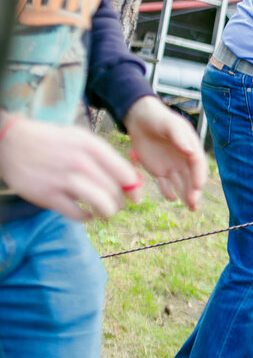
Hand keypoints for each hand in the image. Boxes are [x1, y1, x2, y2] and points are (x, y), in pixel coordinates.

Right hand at [0, 117, 141, 220]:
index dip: (135, 189)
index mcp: (92, 147)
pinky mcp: (48, 196)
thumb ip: (106, 157)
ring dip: (107, 213)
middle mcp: (80, 162)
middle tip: (115, 205)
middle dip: (120, 203)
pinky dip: (86, 218)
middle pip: (115, 192)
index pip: (125, 174)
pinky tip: (85, 214)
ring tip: (103, 212)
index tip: (136, 198)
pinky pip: (77, 215)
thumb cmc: (55, 142)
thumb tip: (131, 179)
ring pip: (101, 204)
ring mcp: (63, 180)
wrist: (13, 142)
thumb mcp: (82, 139)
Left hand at [123, 96, 206, 209]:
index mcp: (191, 147)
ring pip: (181, 184)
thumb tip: (190, 151)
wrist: (139, 118)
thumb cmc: (158, 118)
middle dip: (194, 191)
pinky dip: (168, 192)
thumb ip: (179, 137)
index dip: (199, 176)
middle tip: (193, 204)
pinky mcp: (158, 171)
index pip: (198, 164)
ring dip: (185, 195)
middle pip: (191, 178)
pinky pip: (164, 185)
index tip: (197, 187)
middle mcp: (183, 159)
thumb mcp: (170, 124)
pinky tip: (170, 198)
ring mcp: (171, 166)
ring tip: (189, 207)